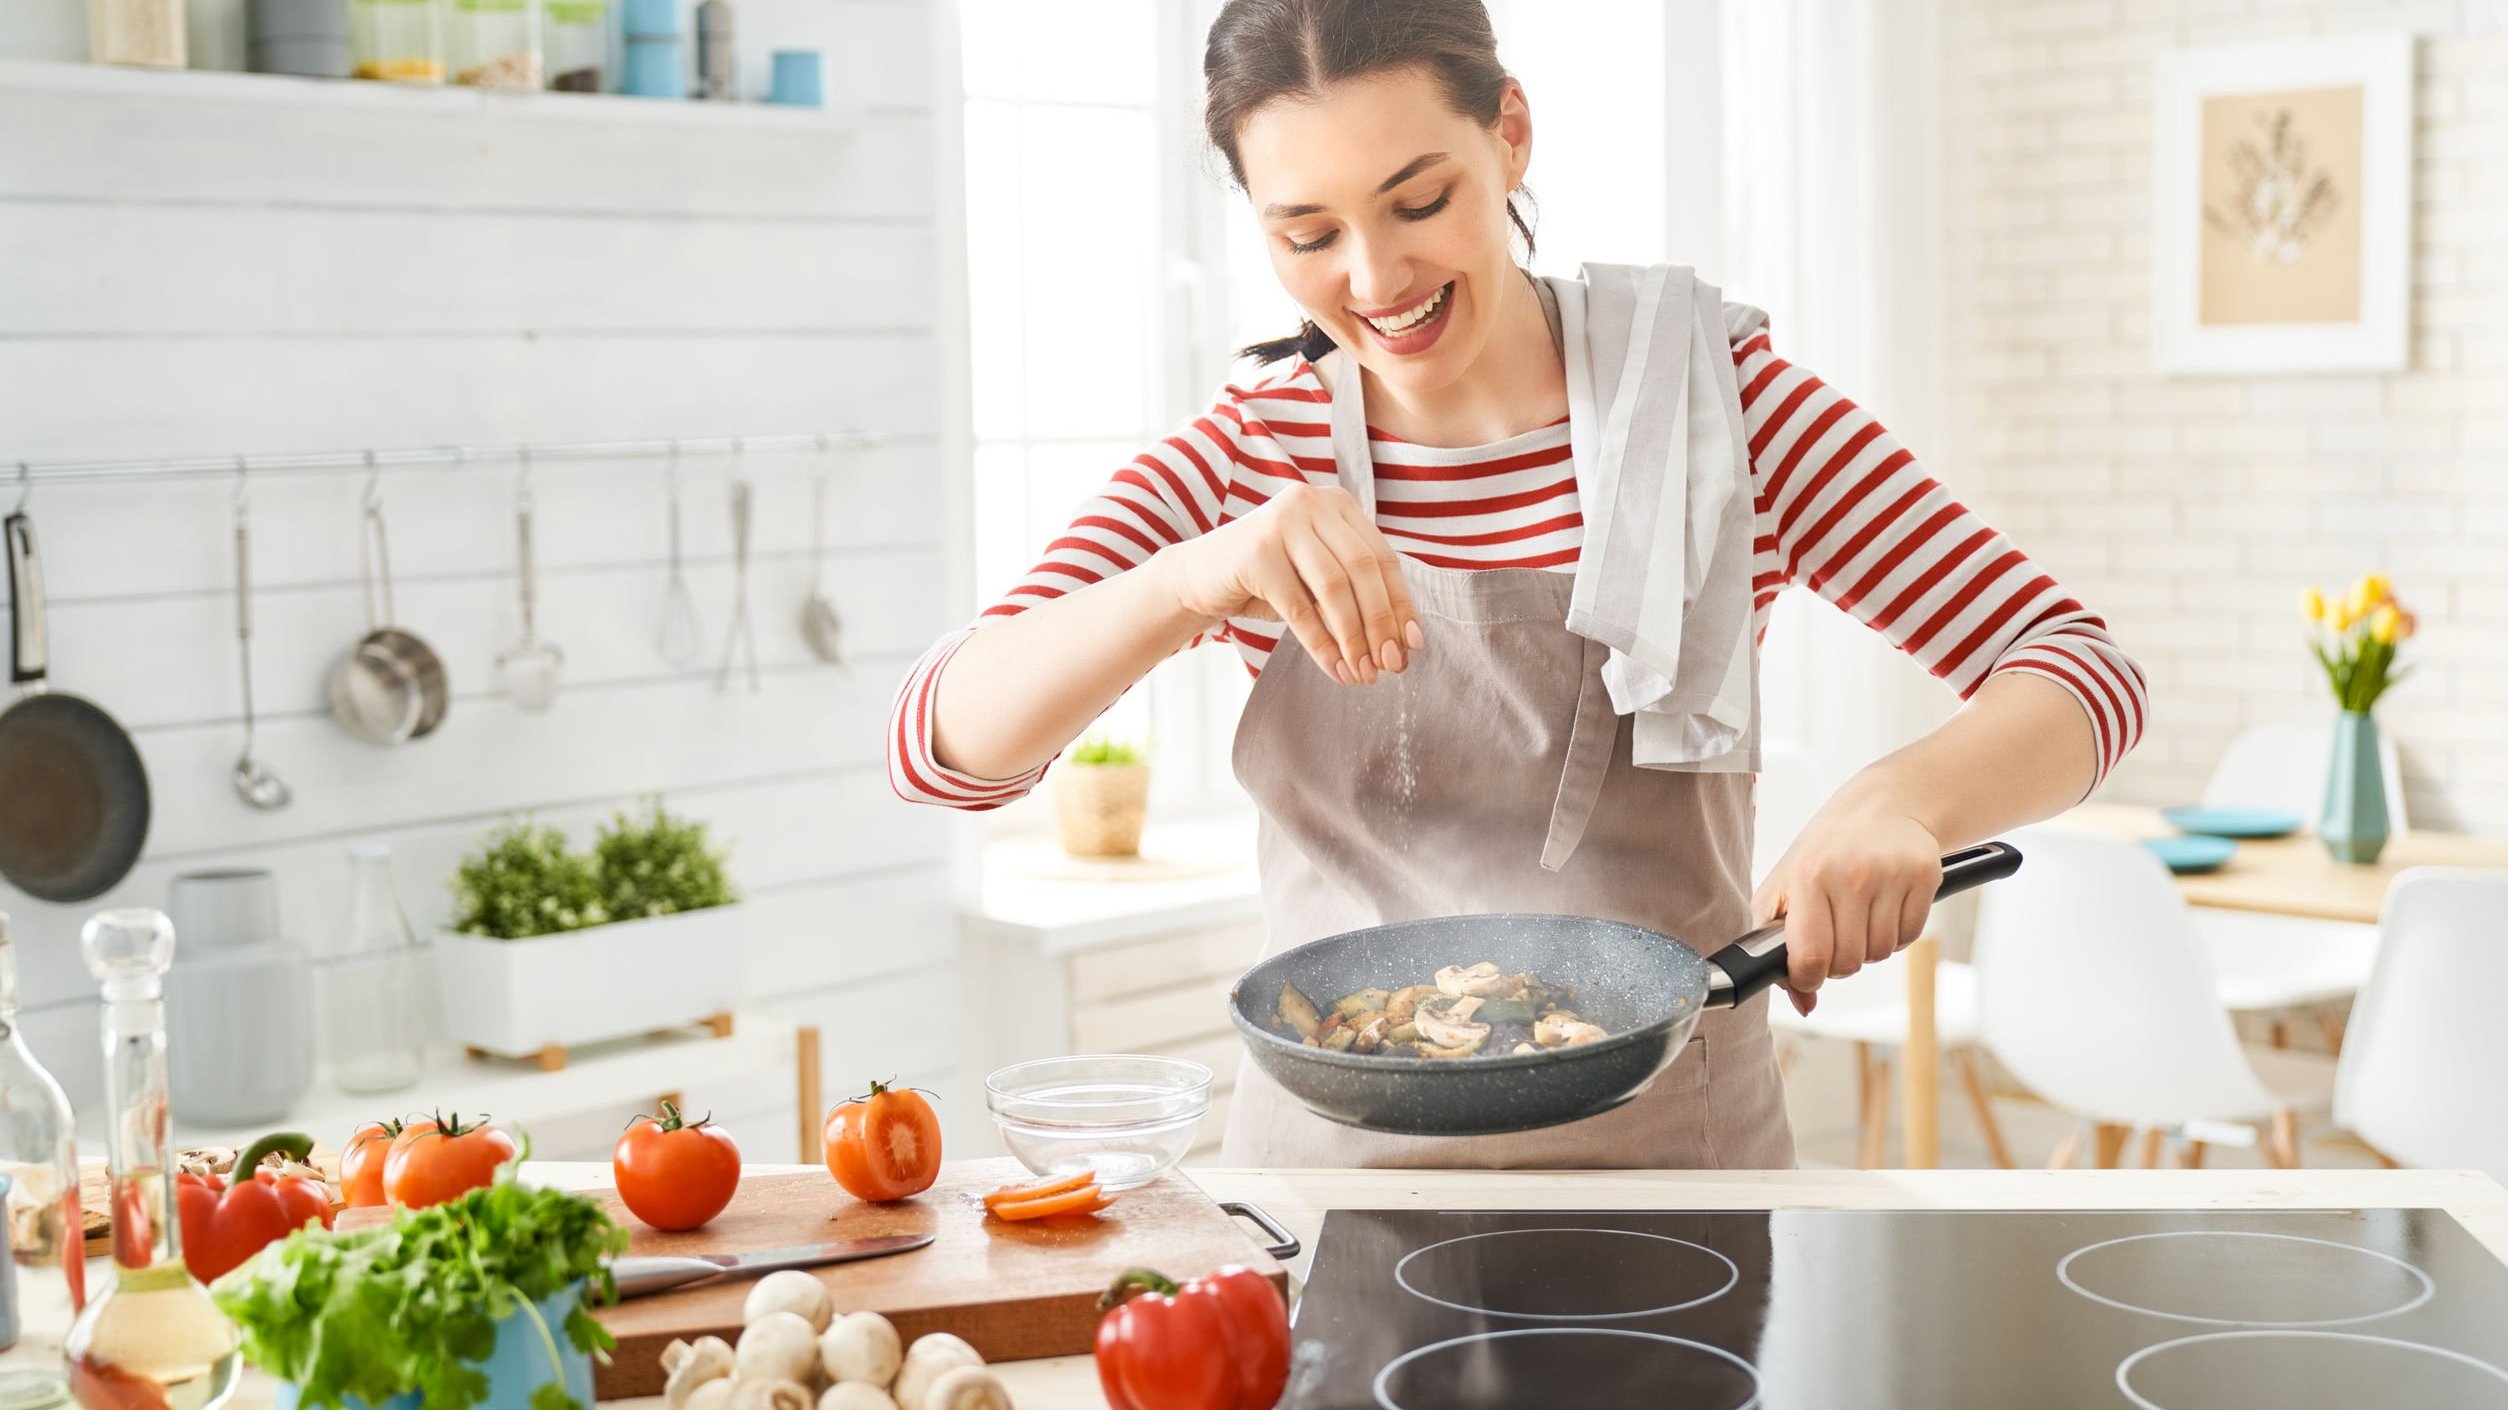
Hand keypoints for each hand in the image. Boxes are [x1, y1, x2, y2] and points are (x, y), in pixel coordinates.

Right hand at [1162, 482, 1422, 683]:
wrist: (1200, 577)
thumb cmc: (1268, 580)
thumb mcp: (1318, 579)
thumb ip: (1356, 594)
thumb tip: (1403, 644)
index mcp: (1336, 504)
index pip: (1382, 557)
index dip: (1401, 604)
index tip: (1412, 645)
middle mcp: (1311, 503)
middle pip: (1363, 570)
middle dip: (1381, 624)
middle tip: (1391, 667)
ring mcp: (1282, 523)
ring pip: (1335, 588)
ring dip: (1353, 638)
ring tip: (1362, 674)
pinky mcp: (1256, 553)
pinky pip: (1299, 608)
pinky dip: (1321, 644)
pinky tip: (1334, 669)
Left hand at [1750, 805, 1942, 1014]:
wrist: (1882, 806)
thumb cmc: (1826, 851)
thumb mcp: (1786, 885)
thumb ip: (1776, 945)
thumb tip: (1803, 1003)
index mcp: (1808, 876)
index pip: (1811, 957)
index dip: (1807, 978)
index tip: (1807, 973)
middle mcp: (1851, 875)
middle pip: (1847, 963)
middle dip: (1837, 961)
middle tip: (1834, 934)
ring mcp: (1891, 875)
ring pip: (1879, 954)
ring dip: (1867, 947)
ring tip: (1858, 914)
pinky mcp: (1925, 876)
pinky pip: (1908, 938)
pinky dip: (1895, 934)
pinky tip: (1884, 907)